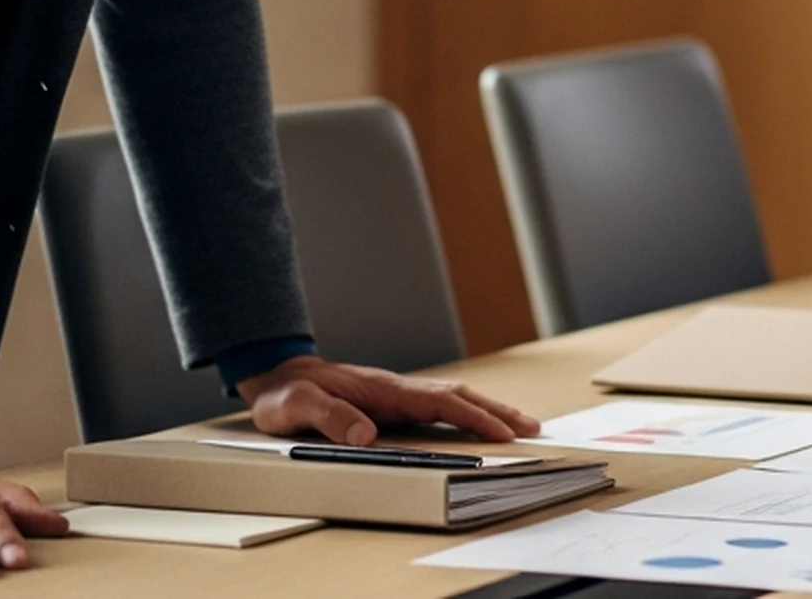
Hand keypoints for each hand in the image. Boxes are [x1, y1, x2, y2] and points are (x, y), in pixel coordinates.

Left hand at [237, 354, 539, 445]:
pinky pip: (439, 409)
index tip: (501, 430)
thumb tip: (366, 435)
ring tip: (519, 426)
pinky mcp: (393, 406)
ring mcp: (397, 396)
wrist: (279, 377)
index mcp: (383, 389)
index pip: (439, 402)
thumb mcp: (297, 406)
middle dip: (496, 411)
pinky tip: (478, 426)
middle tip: (531, 427)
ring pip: (453, 400)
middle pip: (458, 396)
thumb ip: (329, 417)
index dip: (473, 416)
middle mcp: (397, 389)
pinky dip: (467, 415)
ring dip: (487, 411)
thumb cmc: (287, 394)